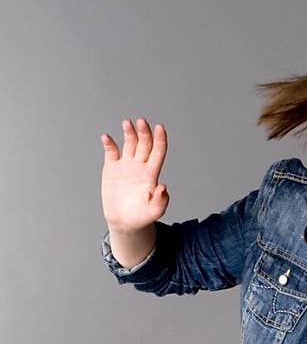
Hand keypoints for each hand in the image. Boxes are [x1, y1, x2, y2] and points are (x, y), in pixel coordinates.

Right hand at [100, 117, 168, 231]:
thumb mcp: (154, 212)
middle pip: (144, 143)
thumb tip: (163, 186)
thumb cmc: (141, 218)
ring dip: (129, 132)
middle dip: (144, 131)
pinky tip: (106, 137)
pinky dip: (109, 143)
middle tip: (141, 121)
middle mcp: (140, 166)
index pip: (158, 152)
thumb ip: (161, 201)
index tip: (159, 127)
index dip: (160, 139)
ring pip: (129, 143)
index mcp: (151, 174)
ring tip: (127, 123)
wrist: (124, 222)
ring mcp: (126, 165)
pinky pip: (111, 152)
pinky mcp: (112, 168)